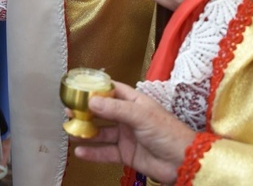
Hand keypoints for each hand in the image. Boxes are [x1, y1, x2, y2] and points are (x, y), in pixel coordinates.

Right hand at [73, 82, 194, 183]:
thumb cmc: (167, 132)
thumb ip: (115, 109)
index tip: (79, 90)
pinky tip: (80, 151)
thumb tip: (91, 100)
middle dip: (87, 112)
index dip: (96, 89)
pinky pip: (106, 152)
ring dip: (87, 132)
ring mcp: (127, 136)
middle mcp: (129, 117)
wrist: (183, 162)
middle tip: (70, 111)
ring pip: (102, 133)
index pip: (112, 91)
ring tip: (70, 131)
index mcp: (135, 102)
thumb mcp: (141, 115)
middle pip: (103, 112)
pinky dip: (93, 152)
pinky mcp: (126, 154)